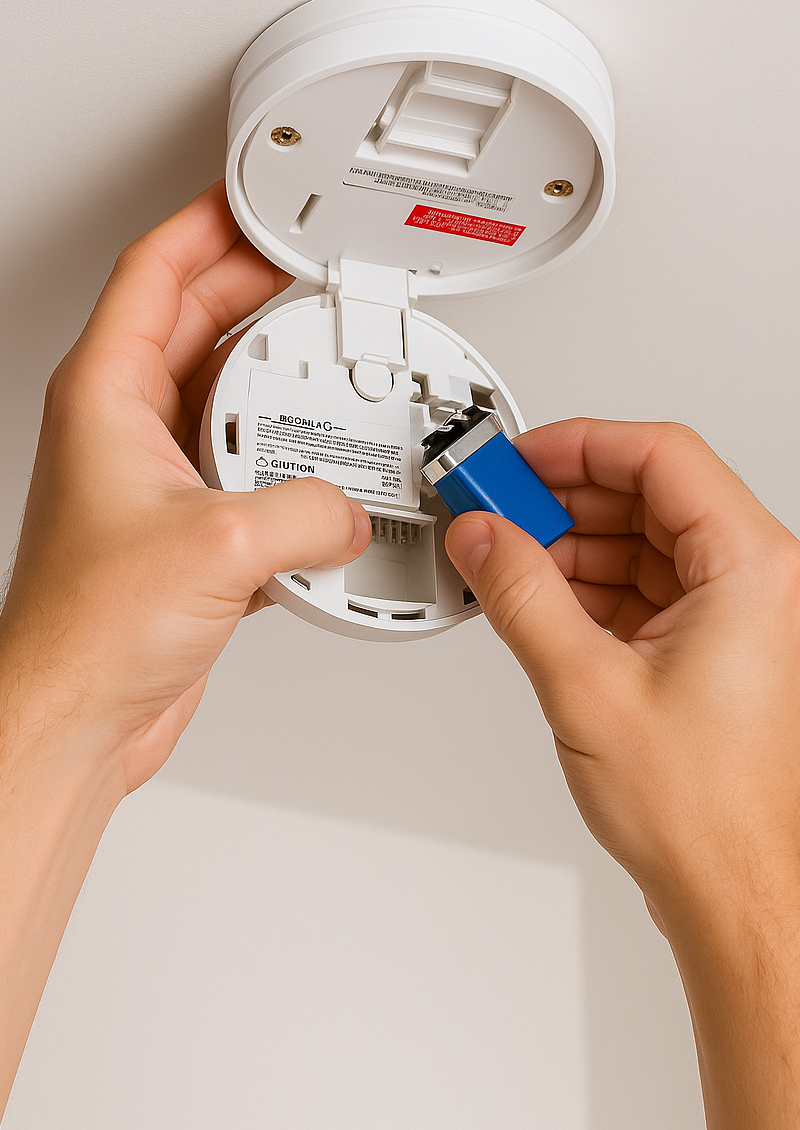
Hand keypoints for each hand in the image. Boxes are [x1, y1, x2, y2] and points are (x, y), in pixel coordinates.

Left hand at [0, 181, 371, 795]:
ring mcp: (154, 476)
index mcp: (106, 395)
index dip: (210, 225)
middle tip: (314, 274)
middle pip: (194, 321)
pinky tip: (322, 469)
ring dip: (274, 374)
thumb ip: (308, 510)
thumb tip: (349, 510)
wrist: (77, 716)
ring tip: (329, 361)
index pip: (156, 272)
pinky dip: (283, 455)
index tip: (260, 203)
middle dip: (255, 289)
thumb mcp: (222, 546)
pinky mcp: (185, 526)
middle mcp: (124, 427)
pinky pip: (244, 463)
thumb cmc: (90, 632)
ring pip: (223, 393)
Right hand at [445, 419, 799, 1125]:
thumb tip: (482, 538)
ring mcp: (729, 615)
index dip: (579, 446)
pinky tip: (531, 599)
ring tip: (501, 560)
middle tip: (494, 507)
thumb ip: (521, 596)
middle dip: (562, 500)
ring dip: (567, 545)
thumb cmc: (703, 810)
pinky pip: (638, 587)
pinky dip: (583, 587)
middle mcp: (750, 582)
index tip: (519, 458)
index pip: (660, 458)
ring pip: (638, 542)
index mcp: (748, 569)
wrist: (730, 887)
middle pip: (646, 496)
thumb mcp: (585, 685)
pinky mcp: (704, 646)